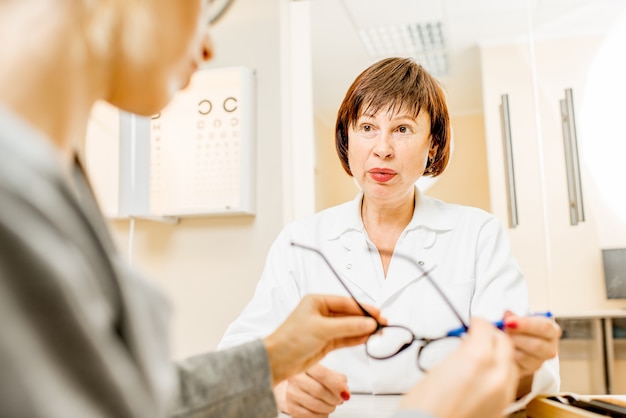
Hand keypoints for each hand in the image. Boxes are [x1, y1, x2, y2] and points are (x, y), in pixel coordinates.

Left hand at [263, 294, 381, 385]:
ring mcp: (324, 328)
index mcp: (317, 301)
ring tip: (379, 332)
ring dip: (363, 329)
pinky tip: (368, 338)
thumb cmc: (292, 339)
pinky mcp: (326, 342)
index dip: (364, 308)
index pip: (346, 302)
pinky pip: (346, 338)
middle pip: (349, 314)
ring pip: (349, 327)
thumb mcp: (322, 329)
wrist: (277, 360)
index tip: (378, 314)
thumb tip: (369, 323)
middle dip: (366, 319)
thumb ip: (348, 326)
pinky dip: (357, 338)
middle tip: (383, 324)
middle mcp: (321, 313)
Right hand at [275, 364, 348, 416]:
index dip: (337, 385)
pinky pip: (310, 416)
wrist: (298, 386)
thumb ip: (338, 378)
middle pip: (319, 391)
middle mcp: (295, 378)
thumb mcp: (327, 371)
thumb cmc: (315, 378)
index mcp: (305, 365)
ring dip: (329, 407)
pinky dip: (322, 415)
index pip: (322, 374)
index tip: (346, 393)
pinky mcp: (291, 407)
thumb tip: (344, 389)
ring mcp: (292, 393)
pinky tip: (323, 410)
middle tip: (339, 399)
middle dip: (334, 398)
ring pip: (316, 405)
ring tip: (331, 404)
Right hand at [399, 317, 518, 417]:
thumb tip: (469, 344)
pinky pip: (508, 383)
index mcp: (479, 358)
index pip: (487, 329)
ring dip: (499, 354)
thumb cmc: (426, 404)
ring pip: (510, 363)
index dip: (479, 323)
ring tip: (482, 353)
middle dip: (493, 335)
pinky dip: (499, 373)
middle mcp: (496, 375)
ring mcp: (502, 394)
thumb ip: (462, 350)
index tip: (474, 323)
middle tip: (480, 334)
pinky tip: (485, 374)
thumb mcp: (440, 366)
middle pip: (504, 344)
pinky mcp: (502, 408)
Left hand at [503, 312, 560, 396]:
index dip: (526, 324)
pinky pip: (515, 366)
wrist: (514, 342)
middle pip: (537, 345)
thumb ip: (513, 316)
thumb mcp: (517, 317)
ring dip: (509, 347)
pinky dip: (506, 356)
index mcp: (552, 331)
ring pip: (525, 357)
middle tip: (502, 331)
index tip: (508, 321)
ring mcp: (539, 362)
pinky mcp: (527, 371)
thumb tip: (507, 315)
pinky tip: (500, 349)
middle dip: (516, 337)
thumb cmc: (516, 326)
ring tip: (499, 339)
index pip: (545, 327)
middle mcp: (550, 348)